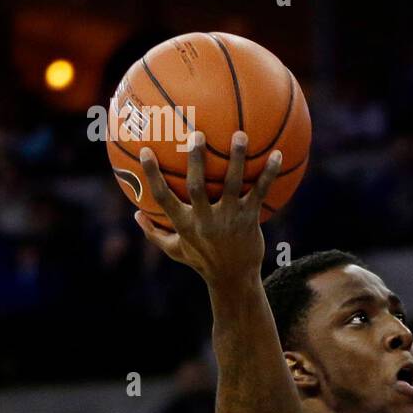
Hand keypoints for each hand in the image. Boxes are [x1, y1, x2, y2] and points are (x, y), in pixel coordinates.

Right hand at [134, 132, 281, 286]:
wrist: (234, 278)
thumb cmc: (203, 261)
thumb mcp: (175, 250)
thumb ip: (154, 233)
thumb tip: (135, 214)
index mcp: (184, 223)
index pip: (162, 197)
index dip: (152, 174)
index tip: (145, 150)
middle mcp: (205, 219)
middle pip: (197, 186)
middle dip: (196, 160)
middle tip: (196, 134)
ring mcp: (229, 218)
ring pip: (232, 184)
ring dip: (236, 159)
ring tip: (240, 135)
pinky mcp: (250, 218)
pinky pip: (260, 192)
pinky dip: (269, 174)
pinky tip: (277, 155)